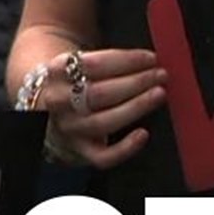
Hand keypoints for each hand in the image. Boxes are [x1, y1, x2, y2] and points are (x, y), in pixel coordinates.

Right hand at [33, 48, 166, 167]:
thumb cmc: (78, 81)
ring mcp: (70, 128)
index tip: (150, 58)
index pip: (93, 64)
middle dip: (135, 82)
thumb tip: (148, 60)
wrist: (54, 110)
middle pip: (99, 93)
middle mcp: (59, 101)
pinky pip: (103, 156)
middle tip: (160, 75)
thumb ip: (109, 60)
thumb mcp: (80, 63)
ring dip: (136, 107)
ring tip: (159, 94)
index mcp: (57, 72)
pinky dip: (125, 148)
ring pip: (103, 122)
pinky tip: (143, 134)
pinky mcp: (81, 151)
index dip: (126, 60)